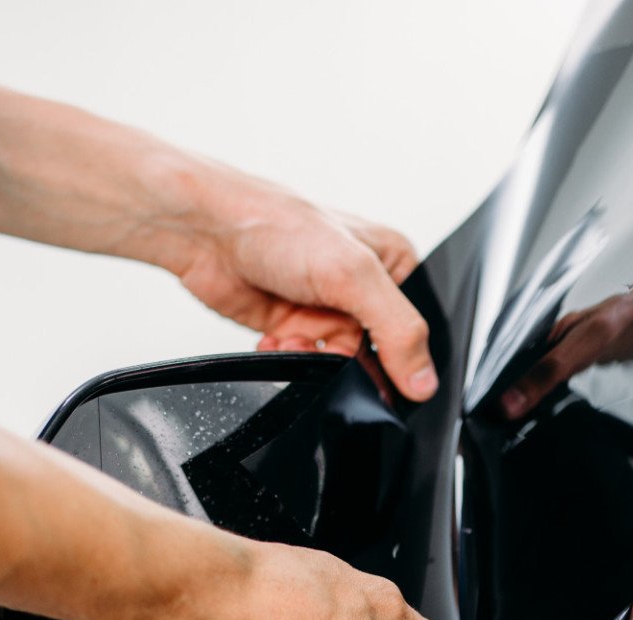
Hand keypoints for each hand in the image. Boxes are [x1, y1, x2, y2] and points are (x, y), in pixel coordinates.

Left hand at [165, 169, 438, 401]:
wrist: (207, 231)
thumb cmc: (276, 226)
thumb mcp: (353, 275)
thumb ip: (397, 330)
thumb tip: (425, 381)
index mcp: (393, 265)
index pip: (418, 329)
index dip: (402, 355)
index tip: (376, 363)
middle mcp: (362, 288)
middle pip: (376, 355)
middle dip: (345, 358)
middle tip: (323, 343)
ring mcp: (326, 309)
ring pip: (337, 365)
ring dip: (312, 360)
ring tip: (292, 337)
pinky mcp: (294, 326)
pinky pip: (304, 364)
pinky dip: (289, 361)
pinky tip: (275, 341)